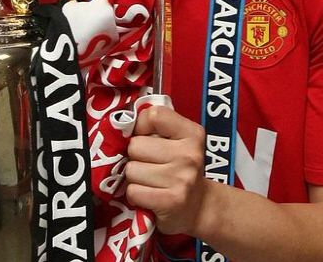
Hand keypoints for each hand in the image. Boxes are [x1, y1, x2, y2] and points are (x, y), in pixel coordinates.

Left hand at [125, 106, 205, 235]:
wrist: (199, 207)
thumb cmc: (179, 167)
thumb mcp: (177, 140)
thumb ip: (155, 127)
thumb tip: (123, 125)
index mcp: (191, 133)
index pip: (153, 115)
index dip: (141, 126)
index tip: (144, 137)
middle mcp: (189, 154)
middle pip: (135, 145)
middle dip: (135, 156)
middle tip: (149, 164)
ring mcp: (181, 179)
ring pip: (131, 170)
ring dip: (134, 177)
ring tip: (150, 180)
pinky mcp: (171, 202)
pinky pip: (133, 191)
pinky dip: (136, 195)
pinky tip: (149, 195)